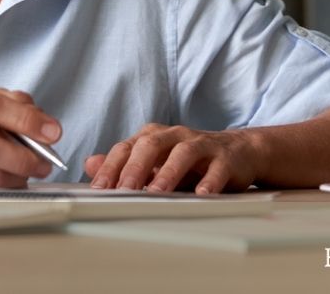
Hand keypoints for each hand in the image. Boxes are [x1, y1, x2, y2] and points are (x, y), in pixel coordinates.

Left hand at [84, 123, 263, 193]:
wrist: (240, 153)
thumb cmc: (191, 161)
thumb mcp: (156, 162)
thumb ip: (124, 164)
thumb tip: (90, 165)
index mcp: (154, 136)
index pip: (126, 148)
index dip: (111, 167)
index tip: (98, 189)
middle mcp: (175, 136)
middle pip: (151, 145)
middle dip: (134, 168)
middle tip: (122, 191)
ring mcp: (202, 145)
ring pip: (182, 153)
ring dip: (168, 173)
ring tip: (156, 193)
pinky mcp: (226, 157)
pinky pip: (217, 168)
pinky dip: (209, 181)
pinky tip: (202, 194)